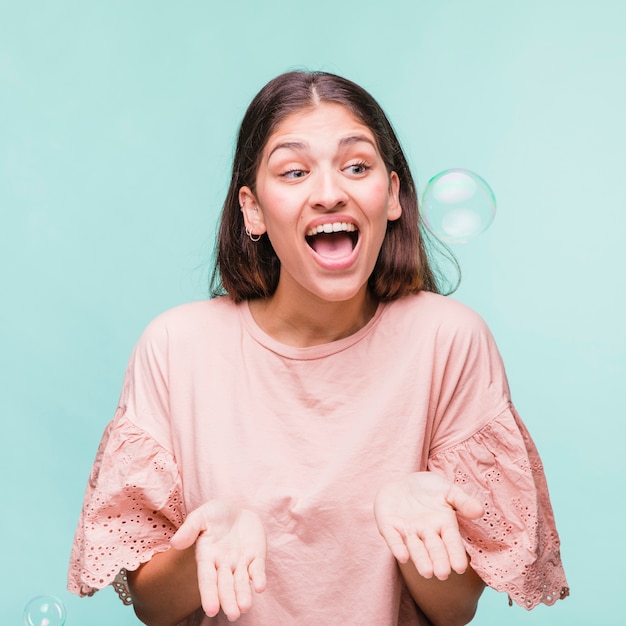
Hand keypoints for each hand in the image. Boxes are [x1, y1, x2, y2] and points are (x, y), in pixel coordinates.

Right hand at [170, 500, 266, 620]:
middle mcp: (223, 564)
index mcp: (207, 557)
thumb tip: (175, 543)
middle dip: (228, 600)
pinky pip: (257, 569)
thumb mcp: (201, 516)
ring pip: (241, 582)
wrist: (237, 509)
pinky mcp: (256, 557)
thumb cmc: (215, 514)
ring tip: (244, 608)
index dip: (209, 594)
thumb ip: (190, 529)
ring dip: (243, 595)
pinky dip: (258, 578)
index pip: (207, 579)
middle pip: (225, 586)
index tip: (211, 610)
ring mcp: (240, 562)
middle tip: (233, 615)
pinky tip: (260, 587)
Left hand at [374, 472, 482, 580]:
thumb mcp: (448, 490)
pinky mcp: (389, 526)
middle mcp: (426, 531)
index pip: (451, 541)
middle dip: (438, 560)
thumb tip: (480, 511)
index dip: (455, 554)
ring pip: (415, 547)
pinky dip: (397, 546)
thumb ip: (462, 501)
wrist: (403, 481)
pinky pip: (393, 538)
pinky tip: (401, 556)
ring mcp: (407, 530)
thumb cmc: (429, 488)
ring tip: (427, 572)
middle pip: (434, 548)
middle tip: (442, 574)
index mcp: (443, 524)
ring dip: (420, 559)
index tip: (460, 568)